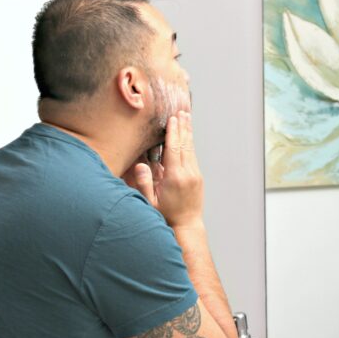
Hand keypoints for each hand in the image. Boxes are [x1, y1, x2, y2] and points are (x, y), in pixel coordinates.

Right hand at [125, 111, 204, 227]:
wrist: (187, 225)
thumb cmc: (165, 215)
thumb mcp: (150, 203)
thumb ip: (144, 184)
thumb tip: (140, 166)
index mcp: (175, 177)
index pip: (174, 149)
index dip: (173, 132)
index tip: (173, 119)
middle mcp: (188, 174)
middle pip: (185, 145)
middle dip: (183, 127)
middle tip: (182, 112)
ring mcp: (195, 175)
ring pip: (191, 149)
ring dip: (188, 133)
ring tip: (186, 118)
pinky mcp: (198, 178)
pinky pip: (193, 156)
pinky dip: (190, 144)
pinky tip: (187, 137)